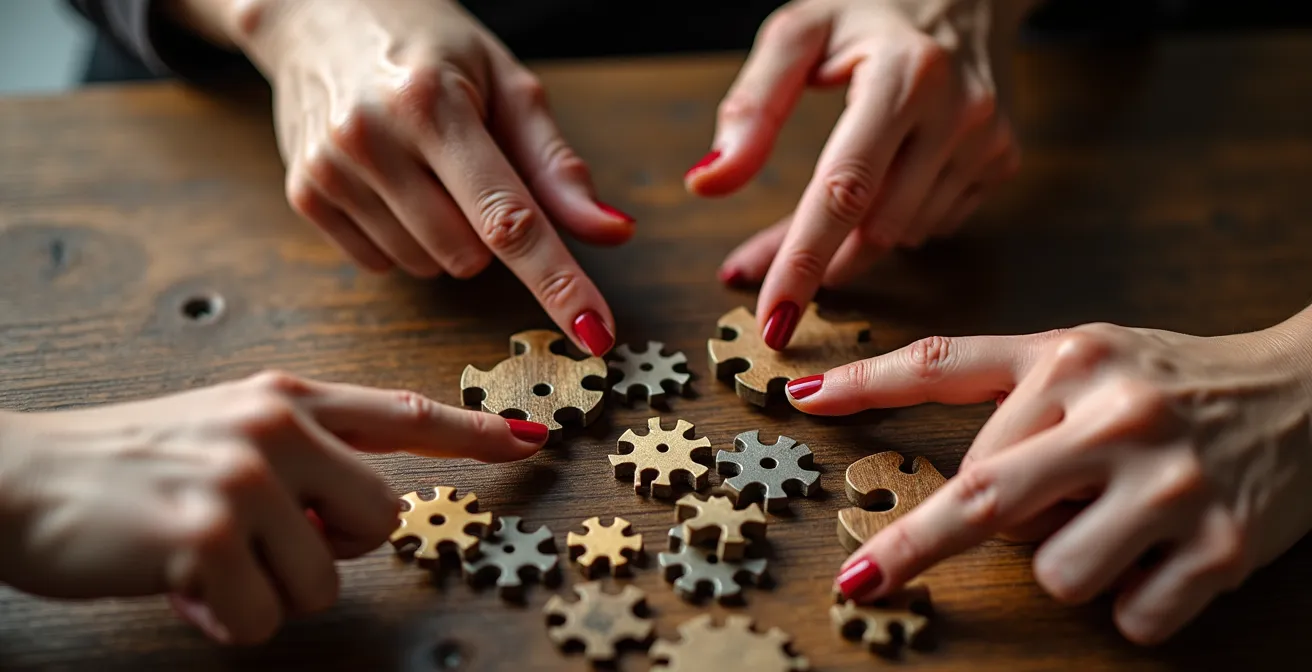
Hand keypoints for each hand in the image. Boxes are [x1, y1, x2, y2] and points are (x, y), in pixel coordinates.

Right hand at [0, 371, 547, 644]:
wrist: (21, 478)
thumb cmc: (132, 463)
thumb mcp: (228, 430)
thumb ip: (304, 455)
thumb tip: (363, 510)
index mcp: (288, 399)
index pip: (401, 413)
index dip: (473, 433)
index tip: (531, 443)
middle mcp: (277, 428)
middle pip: (381, 519)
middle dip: (330, 548)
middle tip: (258, 539)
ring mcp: (245, 478)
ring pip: (326, 578)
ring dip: (268, 587)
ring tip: (207, 556)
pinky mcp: (207, 533)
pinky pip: (268, 614)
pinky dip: (227, 617)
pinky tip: (181, 584)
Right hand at [227, 0, 628, 354]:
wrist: (319, 13)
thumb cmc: (430, 48)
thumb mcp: (505, 84)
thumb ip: (556, 167)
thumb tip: (613, 232)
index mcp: (433, 104)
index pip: (510, 218)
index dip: (559, 280)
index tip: (595, 334)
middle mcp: (371, 139)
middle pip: (471, 254)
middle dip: (487, 229)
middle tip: (468, 166)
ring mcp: (329, 172)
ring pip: (428, 267)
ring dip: (445, 236)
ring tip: (424, 166)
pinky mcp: (305, 196)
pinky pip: (383, 264)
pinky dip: (402, 238)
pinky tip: (389, 182)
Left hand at [690, 0, 1030, 348]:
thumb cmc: (866, 9)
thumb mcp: (797, 34)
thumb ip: (751, 107)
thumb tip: (707, 183)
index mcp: (905, 76)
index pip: (844, 191)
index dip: (803, 261)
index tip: (773, 318)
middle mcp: (957, 112)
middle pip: (874, 228)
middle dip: (812, 258)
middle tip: (757, 262)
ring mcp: (988, 141)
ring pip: (902, 235)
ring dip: (850, 242)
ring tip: (817, 210)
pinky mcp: (1001, 160)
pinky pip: (932, 225)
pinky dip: (892, 222)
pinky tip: (880, 182)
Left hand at [785, 320, 1311, 643]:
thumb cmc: (1172, 380)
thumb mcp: (1086, 352)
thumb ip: (994, 383)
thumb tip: (879, 417)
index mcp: (1071, 355)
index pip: (943, 368)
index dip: (863, 389)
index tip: (799, 403)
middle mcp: (1115, 412)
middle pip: (981, 497)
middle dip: (915, 547)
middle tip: (868, 580)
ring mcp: (1170, 481)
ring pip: (1052, 572)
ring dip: (1065, 565)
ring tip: (1112, 523)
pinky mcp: (1221, 546)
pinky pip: (1130, 614)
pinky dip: (1134, 602)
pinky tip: (1164, 556)